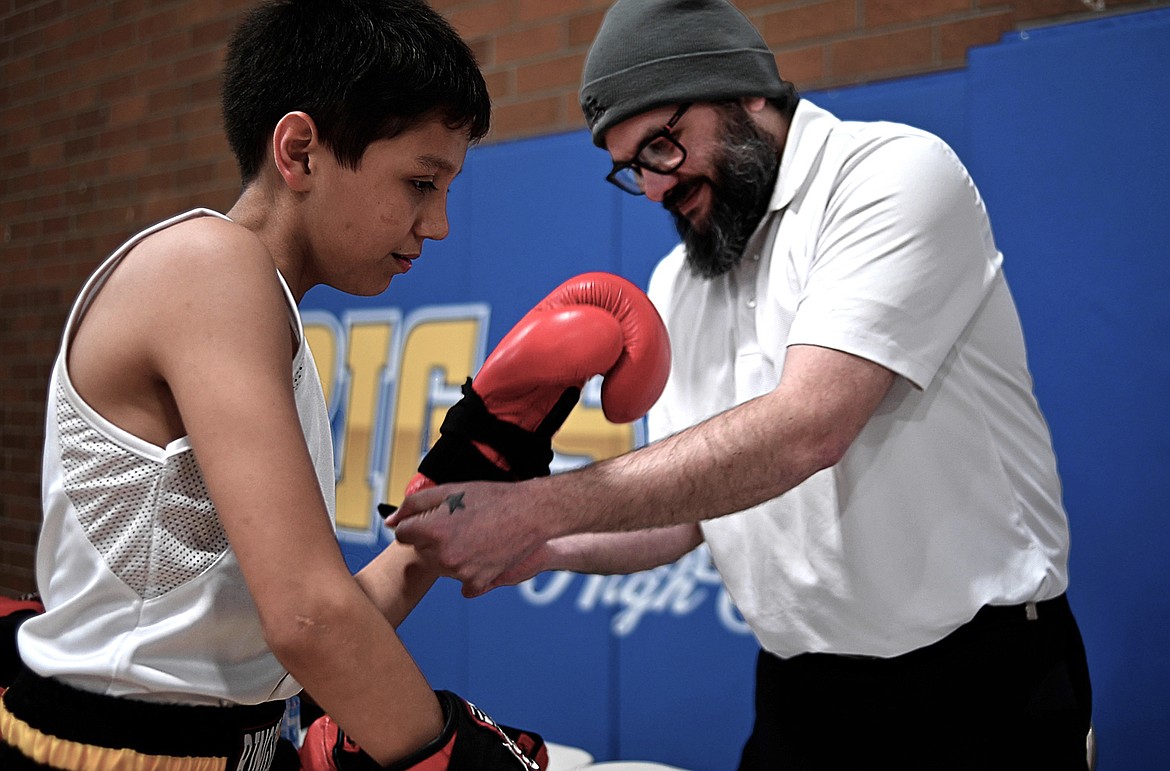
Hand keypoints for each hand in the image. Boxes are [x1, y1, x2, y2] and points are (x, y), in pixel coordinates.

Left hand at [387, 480, 547, 597]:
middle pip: (421, 552)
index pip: (402, 534)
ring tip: (473, 536)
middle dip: (432, 538)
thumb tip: (390, 522)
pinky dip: (468, 571)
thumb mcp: (448, 490)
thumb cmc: (492, 499)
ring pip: (440, 567)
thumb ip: (413, 504)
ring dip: (449, 555)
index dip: (418, 523)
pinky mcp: (478, 582)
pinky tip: (482, 554)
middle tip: (459, 524)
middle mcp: (443, 555)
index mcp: (431, 530)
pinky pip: (462, 584)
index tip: (435, 518)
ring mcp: (460, 572)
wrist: (531, 513)